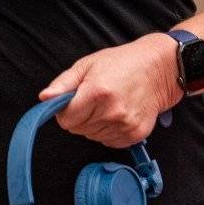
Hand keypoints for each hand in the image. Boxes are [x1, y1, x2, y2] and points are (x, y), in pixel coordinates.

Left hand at [38, 34, 182, 149]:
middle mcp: (111, 111)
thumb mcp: (87, 64)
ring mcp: (125, 125)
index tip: (71, 102)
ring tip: (106, 104)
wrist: (158, 69)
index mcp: (96, 92)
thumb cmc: (121, 63)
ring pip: (92, 136)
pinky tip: (116, 114)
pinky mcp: (136, 135)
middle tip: (91, 100)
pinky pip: (109, 141)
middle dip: (79, 116)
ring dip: (93, 124)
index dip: (64, 111)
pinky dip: (108, 131)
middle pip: (77, 129)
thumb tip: (45, 98)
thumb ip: (63, 83)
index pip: (66, 119)